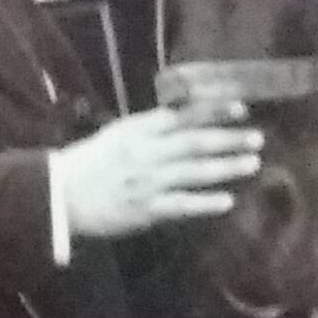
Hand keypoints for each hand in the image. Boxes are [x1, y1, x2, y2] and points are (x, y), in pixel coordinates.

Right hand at [51, 102, 263, 242]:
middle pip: (194, 143)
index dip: (213, 111)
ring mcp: (147, 182)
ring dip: (225, 167)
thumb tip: (186, 117)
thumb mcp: (118, 135)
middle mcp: (146, 153)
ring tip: (253, 163)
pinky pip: (181, 205)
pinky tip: (227, 201)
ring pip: (193, 172)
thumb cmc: (90, 163)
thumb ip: (151, 128)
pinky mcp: (145, 209)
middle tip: (257, 138)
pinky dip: (205, 203)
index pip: (182, 116)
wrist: (59, 196)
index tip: (241, 108)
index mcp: (138, 130)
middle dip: (228, 139)